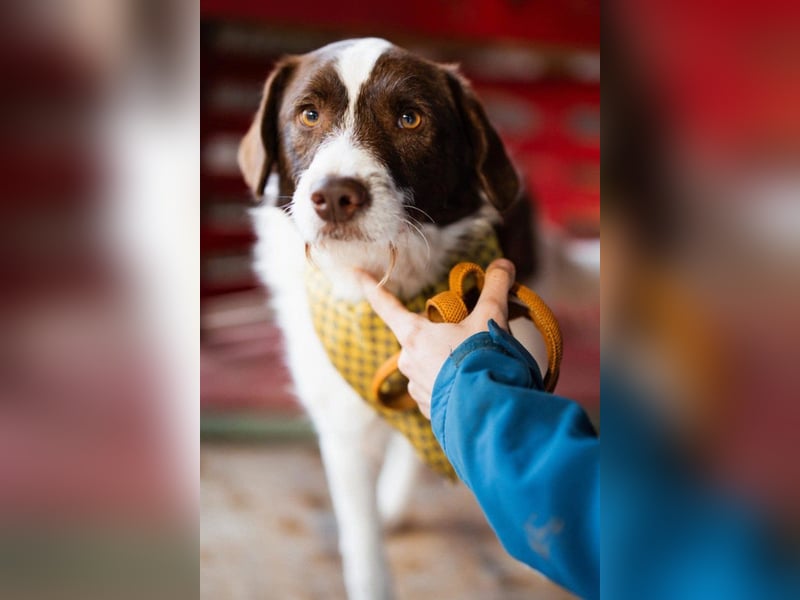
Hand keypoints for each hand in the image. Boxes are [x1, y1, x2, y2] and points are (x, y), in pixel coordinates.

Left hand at [357, 259, 515, 417]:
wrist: (490, 413)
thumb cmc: (484, 361)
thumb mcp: (490, 317)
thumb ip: (494, 287)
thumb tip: (502, 264)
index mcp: (415, 335)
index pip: (386, 305)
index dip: (371, 286)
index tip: (354, 272)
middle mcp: (408, 361)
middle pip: (419, 335)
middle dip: (441, 332)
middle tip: (471, 334)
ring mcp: (416, 388)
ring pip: (430, 362)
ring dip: (448, 359)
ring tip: (477, 364)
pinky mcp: (429, 410)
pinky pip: (437, 387)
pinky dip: (452, 383)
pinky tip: (472, 384)